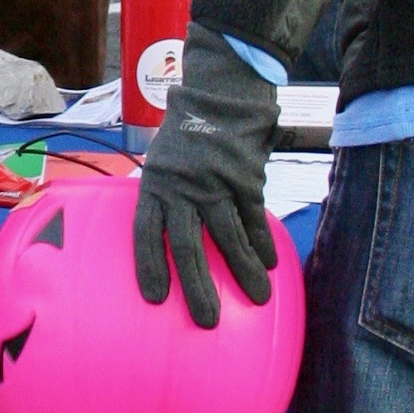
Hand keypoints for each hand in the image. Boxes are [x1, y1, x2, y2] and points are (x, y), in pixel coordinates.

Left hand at [133, 22, 279, 327]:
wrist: (221, 92)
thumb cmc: (189, 131)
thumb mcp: (163, 159)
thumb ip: (166, 196)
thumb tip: (166, 238)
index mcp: (155, 184)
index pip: (145, 231)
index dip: (149, 266)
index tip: (155, 298)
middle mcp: (181, 187)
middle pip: (186, 244)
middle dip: (197, 285)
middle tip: (208, 320)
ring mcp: (214, 182)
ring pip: (227, 236)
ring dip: (241, 271)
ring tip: (256, 298)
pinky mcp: (244, 177)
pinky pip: (253, 218)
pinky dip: (261, 243)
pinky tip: (268, 265)